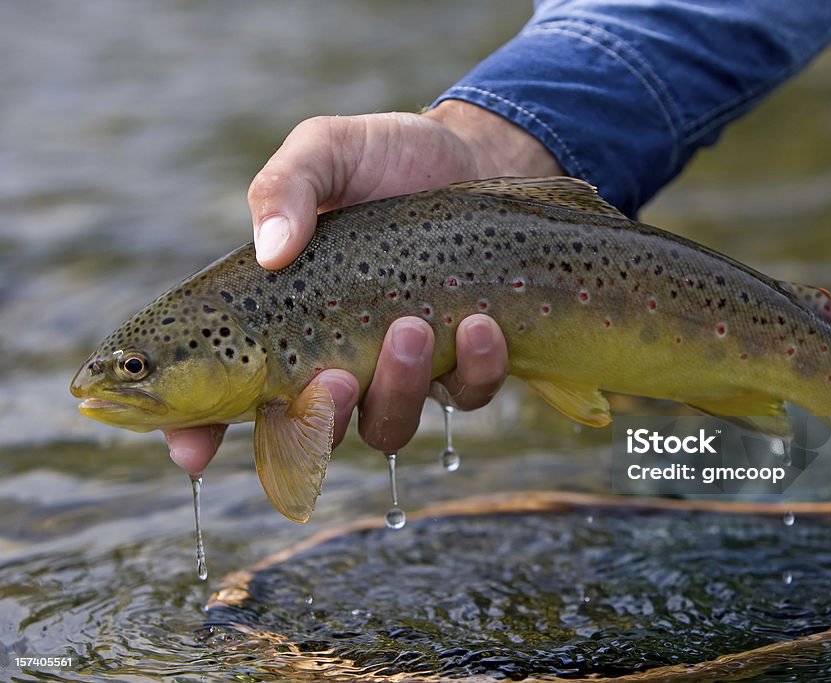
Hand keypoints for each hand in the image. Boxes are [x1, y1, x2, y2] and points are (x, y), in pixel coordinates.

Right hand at [165, 101, 561, 473]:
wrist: (473, 155)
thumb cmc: (385, 156)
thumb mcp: (327, 150)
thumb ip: (286, 186)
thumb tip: (270, 250)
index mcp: (281, 318)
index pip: (225, 392)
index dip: (197, 431)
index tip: (192, 452)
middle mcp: (334, 356)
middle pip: (312, 429)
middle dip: (322, 416)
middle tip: (335, 375)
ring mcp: (399, 369)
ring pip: (388, 425)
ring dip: (398, 388)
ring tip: (413, 326)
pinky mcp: (462, 363)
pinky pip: (465, 396)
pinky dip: (473, 370)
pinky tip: (480, 323)